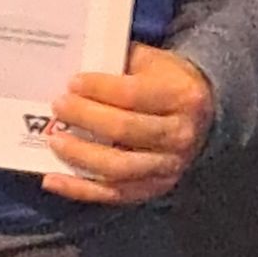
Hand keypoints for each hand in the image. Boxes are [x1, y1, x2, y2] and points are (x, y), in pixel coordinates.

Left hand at [42, 42, 215, 205]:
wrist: (204, 113)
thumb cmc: (168, 81)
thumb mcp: (153, 62)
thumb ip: (120, 62)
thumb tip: (78, 69)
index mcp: (182, 96)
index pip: (133, 95)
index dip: (100, 89)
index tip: (72, 82)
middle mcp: (180, 134)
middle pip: (124, 130)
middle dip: (86, 117)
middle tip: (58, 106)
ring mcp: (169, 167)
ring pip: (118, 168)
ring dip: (80, 155)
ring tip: (55, 140)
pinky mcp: (154, 189)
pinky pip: (112, 194)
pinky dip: (79, 189)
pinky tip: (53, 179)